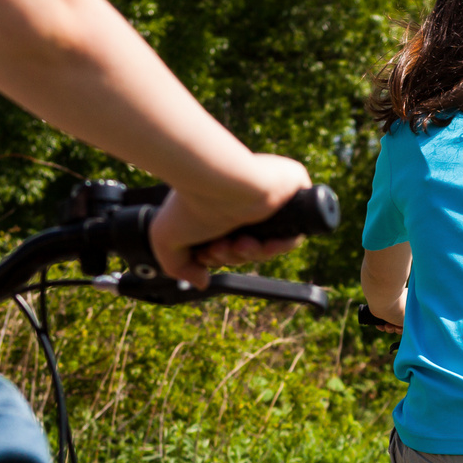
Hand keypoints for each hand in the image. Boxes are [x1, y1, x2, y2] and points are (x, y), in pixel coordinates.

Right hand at [153, 152, 313, 283]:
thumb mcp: (166, 240)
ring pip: (271, 245)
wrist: (215, 181)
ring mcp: (268, 199)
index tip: (206, 254)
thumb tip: (202, 282)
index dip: (221, 258)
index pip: (230, 246)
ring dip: (253, 254)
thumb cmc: (189, 203)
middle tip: (221, 246)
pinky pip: (295, 232)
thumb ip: (178, 267)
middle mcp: (243, 204)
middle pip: (250, 250)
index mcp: (220, 211)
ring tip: (238, 242)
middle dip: (234, 256)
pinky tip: (263, 243)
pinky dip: (282, 245)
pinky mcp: (292, 193)